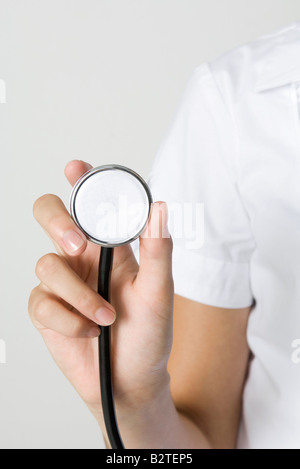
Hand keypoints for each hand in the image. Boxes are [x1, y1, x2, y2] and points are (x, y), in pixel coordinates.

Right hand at [28, 160, 173, 422]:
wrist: (132, 383)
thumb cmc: (149, 335)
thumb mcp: (159, 292)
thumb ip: (158, 251)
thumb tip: (160, 207)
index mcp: (110, 247)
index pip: (92, 204)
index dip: (82, 182)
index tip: (76, 168)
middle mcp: (83, 258)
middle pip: (50, 216)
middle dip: (57, 222)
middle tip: (76, 243)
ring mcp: (62, 284)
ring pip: (46, 265)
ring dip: (78, 294)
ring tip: (106, 318)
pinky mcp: (47, 310)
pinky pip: (42, 302)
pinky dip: (68, 320)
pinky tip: (89, 333)